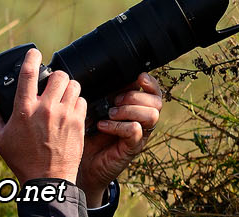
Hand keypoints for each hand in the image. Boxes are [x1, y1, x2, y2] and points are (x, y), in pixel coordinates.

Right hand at [0, 47, 86, 182]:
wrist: (47, 178)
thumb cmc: (21, 158)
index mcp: (25, 109)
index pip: (28, 73)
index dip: (32, 57)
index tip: (34, 52)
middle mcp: (46, 108)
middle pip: (58, 75)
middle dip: (54, 77)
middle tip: (50, 86)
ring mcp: (65, 114)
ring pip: (73, 84)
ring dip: (66, 88)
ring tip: (60, 98)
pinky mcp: (79, 121)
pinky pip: (82, 99)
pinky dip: (76, 102)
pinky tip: (68, 111)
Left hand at [77, 73, 162, 205]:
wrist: (82, 162)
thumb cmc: (89, 133)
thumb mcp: (96, 108)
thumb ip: (105, 94)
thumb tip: (104, 76)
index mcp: (137, 106)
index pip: (154, 91)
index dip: (150, 82)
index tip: (139, 77)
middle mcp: (142, 120)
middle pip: (157, 101)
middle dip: (134, 96)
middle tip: (114, 102)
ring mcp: (140, 135)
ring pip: (152, 115)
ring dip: (129, 110)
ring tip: (110, 114)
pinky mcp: (132, 148)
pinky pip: (135, 130)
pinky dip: (118, 125)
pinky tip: (103, 126)